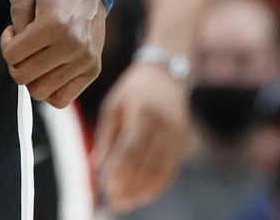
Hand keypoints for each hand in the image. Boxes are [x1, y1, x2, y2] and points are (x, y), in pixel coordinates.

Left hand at [0, 0, 107, 107]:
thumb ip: (15, 24)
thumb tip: (14, 53)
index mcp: (53, 25)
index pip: (12, 55)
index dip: (5, 43)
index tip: (12, 33)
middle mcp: (72, 46)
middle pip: (24, 77)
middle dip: (15, 63)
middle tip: (21, 47)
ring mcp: (85, 61)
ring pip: (41, 92)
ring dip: (31, 78)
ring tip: (35, 58)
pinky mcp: (93, 70)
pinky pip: (63, 99)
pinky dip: (50, 91)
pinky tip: (47, 72)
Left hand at [93, 61, 190, 210]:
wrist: (166, 75)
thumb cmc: (133, 90)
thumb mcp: (113, 105)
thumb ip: (105, 135)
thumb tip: (96, 165)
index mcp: (143, 113)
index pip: (132, 149)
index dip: (120, 170)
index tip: (107, 186)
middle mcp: (164, 126)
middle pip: (148, 164)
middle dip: (130, 186)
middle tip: (113, 202)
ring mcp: (177, 136)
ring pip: (161, 171)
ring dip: (142, 191)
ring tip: (124, 203)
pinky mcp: (183, 144)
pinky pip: (171, 170)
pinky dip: (157, 186)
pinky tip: (142, 196)